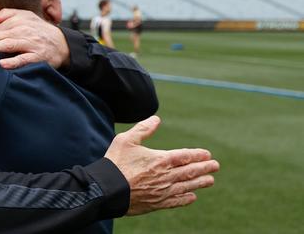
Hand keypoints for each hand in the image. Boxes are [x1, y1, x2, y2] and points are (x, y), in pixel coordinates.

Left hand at [0, 8, 69, 68]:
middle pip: (0, 36)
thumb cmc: (40, 31)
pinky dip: (14, 62)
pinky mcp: (38, 57)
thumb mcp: (27, 17)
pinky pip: (24, 59)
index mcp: (18, 23)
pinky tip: (3, 64)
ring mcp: (30, 44)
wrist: (62, 44)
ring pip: (10, 45)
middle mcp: (23, 32)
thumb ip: (9, 14)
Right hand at [104, 116, 219, 215]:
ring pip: (187, 186)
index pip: (185, 156)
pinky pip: (177, 201)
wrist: (106, 189)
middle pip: (190, 171)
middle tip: (215, 166)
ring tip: (210, 180)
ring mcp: (163, 191)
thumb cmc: (115, 163)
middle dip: (204, 168)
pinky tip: (192, 196)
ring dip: (200, 183)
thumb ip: (143, 129)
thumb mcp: (126, 140)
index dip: (198, 155)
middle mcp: (165, 176)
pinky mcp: (157, 203)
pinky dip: (186, 199)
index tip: (207, 154)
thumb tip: (156, 118)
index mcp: (160, 159)